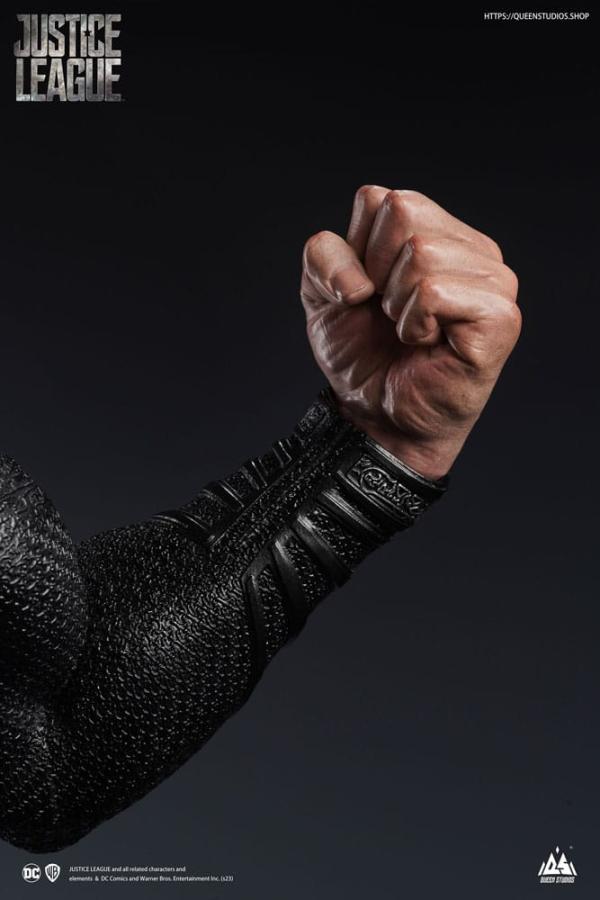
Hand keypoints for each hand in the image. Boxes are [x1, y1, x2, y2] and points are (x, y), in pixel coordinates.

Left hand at [300, 186, 520, 478]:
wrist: (376, 415)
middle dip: (377, 274)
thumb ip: (322, 255)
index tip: (370, 295)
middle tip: (392, 316)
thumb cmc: (363, 355)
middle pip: (403, 214)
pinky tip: (426, 343)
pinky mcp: (500, 317)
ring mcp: (493, 281)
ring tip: (410, 332)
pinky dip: (414, 323)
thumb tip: (358, 277)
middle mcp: (473, 249)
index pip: (381, 199)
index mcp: (438, 231)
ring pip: (420, 252)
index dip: (358, 253)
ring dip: (397, 304)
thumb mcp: (322, 296)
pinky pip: (434, 292)